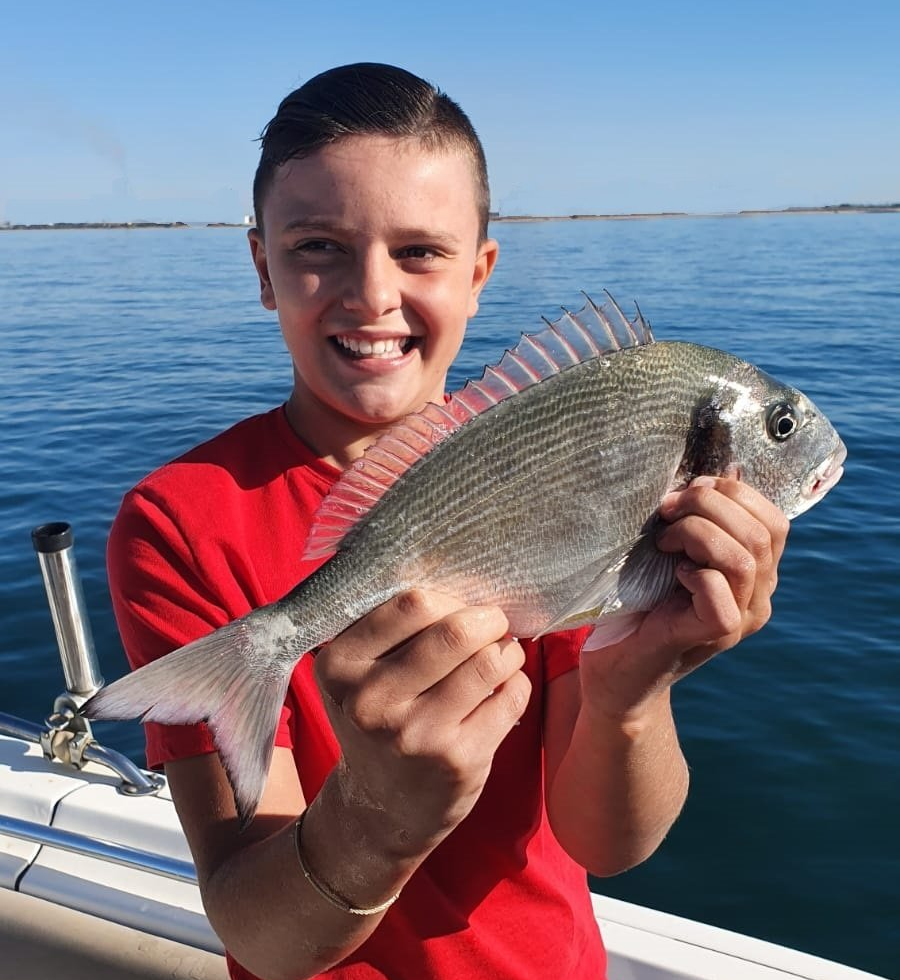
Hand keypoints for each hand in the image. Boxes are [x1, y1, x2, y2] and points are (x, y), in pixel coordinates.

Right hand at [313, 590, 530, 856]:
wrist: (382, 808)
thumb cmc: (380, 719)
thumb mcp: (359, 672)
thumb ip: (388, 625)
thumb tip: (457, 570)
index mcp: (339, 665)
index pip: (412, 604)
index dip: (451, 598)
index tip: (461, 606)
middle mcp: (371, 701)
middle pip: (455, 631)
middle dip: (488, 619)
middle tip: (494, 623)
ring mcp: (415, 735)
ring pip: (490, 661)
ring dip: (508, 651)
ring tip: (503, 655)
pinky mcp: (457, 761)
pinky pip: (511, 697)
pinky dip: (517, 684)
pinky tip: (504, 689)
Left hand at [580, 476, 789, 722]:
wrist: (617, 672)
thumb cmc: (638, 605)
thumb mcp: (670, 553)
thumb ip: (696, 521)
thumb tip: (710, 476)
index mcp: (756, 572)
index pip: (774, 519)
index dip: (733, 493)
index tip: (686, 492)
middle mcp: (759, 597)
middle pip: (762, 532)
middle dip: (708, 506)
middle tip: (666, 512)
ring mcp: (741, 619)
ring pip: (745, 557)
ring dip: (697, 533)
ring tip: (663, 542)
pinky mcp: (714, 635)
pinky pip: (720, 593)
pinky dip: (693, 572)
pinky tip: (669, 574)